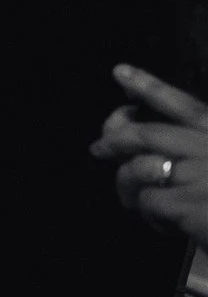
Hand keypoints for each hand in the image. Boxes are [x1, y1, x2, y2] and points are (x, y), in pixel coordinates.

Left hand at [90, 63, 207, 246]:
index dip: (149, 86)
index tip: (120, 71)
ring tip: (129, 200)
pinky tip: (163, 224)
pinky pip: (148, 202)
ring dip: (126, 185)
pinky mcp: (189, 204)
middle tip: (98, 148)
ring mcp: (199, 175)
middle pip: (149, 133)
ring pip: (138, 169)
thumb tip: (146, 148)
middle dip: (117, 138)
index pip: (183, 105)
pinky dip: (148, 215)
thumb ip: (196, 149)